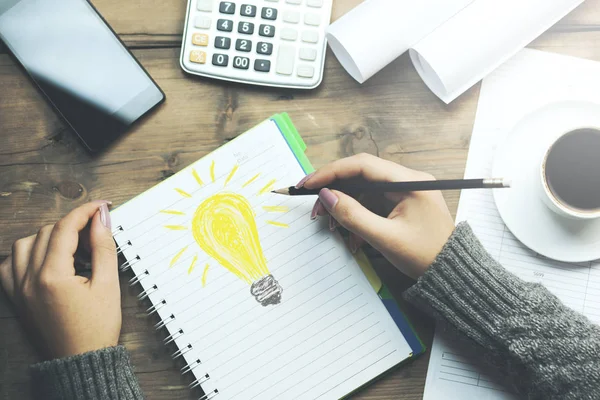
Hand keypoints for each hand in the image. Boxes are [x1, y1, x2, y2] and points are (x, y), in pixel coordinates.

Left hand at [0, 201, 120, 359]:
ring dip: (48, 236)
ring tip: (72, 246)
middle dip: (72, 224)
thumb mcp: (108, 285)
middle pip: (46, 232)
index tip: (102, 206)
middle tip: (96, 230)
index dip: (85, 211)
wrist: (81, 360)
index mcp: (53, 276)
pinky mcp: (16, 297)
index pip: (65, 229)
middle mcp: (30, 280)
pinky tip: (45, 258)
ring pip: (25, 243)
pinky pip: (10, 264)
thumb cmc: (97, 327)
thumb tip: (102, 219)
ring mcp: (19, 289)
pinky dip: (25, 254)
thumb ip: (103, 248)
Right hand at [301, 154, 453, 278]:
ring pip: (363, 190)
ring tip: (332, 226)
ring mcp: (405, 191)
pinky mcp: (402, 203)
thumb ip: (353, 215)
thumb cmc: (425, 256)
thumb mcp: (385, 238)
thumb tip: (327, 196)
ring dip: (345, 206)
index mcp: (410, 182)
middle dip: (335, 191)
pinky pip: (372, 203)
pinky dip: (358, 215)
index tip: (308, 184)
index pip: (362, 165)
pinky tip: (350, 234)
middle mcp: (408, 180)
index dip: (331, 172)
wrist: (451, 273)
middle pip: (361, 175)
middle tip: (315, 209)